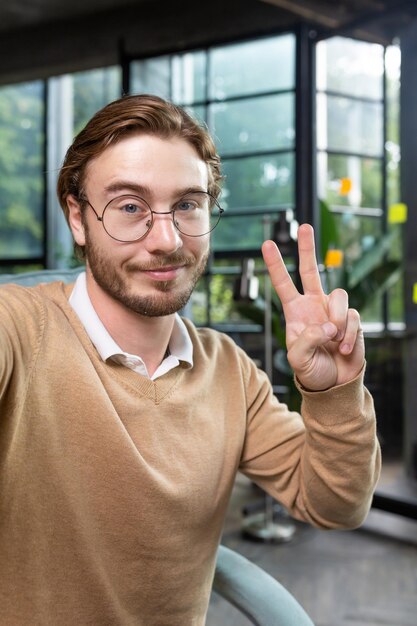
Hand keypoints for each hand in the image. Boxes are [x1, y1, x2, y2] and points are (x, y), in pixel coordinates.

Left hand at [262, 223, 363, 390]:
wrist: (334, 383)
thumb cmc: (311, 369)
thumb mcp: (298, 359)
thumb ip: (306, 340)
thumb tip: (327, 324)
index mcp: (295, 311)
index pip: (283, 284)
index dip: (275, 265)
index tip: (267, 244)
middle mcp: (314, 305)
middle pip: (310, 270)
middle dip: (307, 248)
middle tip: (305, 226)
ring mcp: (334, 310)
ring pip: (339, 296)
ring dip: (337, 320)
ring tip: (333, 341)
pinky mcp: (352, 319)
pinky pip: (353, 318)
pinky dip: (348, 336)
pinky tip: (343, 349)